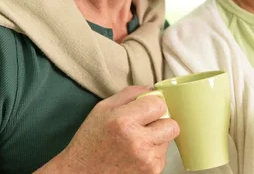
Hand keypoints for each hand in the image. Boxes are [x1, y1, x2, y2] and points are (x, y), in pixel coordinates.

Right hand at [58, 86, 178, 173]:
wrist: (81, 173)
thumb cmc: (90, 141)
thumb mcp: (102, 109)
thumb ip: (129, 94)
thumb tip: (151, 88)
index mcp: (124, 121)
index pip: (159, 104)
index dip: (153, 105)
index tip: (145, 109)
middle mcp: (138, 142)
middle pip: (172, 125)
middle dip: (161, 123)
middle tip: (145, 126)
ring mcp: (146, 161)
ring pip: (168, 141)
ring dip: (156, 139)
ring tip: (136, 142)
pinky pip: (162, 157)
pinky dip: (152, 154)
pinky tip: (135, 155)